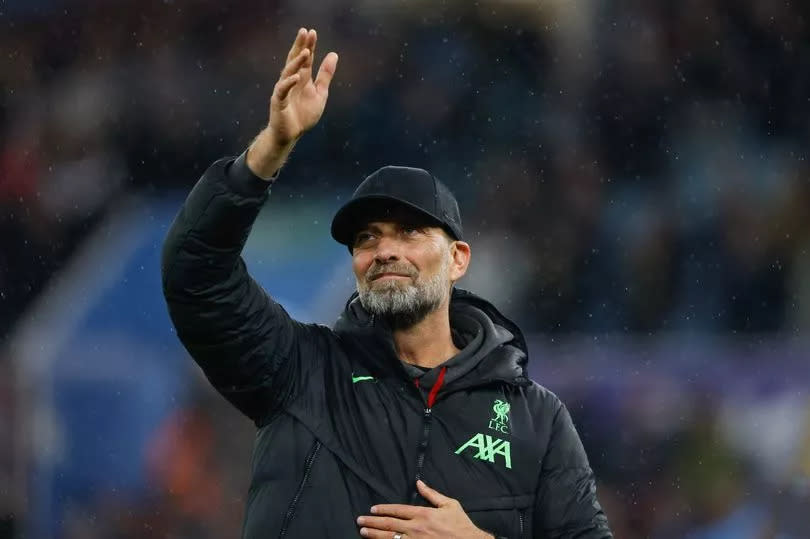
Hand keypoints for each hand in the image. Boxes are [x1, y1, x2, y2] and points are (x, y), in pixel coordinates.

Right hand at [269, 27, 337, 145]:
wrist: (291, 134)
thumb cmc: (303, 114)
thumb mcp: (320, 93)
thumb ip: (325, 75)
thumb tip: (334, 54)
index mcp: (302, 78)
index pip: (305, 59)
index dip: (309, 46)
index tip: (312, 32)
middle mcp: (292, 80)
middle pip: (295, 60)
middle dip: (300, 45)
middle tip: (304, 32)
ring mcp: (284, 90)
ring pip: (288, 72)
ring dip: (296, 62)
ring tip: (305, 51)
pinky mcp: (278, 101)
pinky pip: (282, 90)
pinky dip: (288, 83)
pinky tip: (296, 76)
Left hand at [356, 480, 492, 538]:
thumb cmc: (460, 524)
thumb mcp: (449, 504)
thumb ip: (432, 494)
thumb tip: (419, 483)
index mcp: (423, 514)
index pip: (398, 510)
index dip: (383, 509)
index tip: (372, 509)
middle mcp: (416, 528)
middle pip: (389, 524)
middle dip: (372, 522)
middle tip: (360, 520)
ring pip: (390, 538)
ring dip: (375, 535)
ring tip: (363, 532)